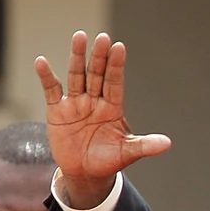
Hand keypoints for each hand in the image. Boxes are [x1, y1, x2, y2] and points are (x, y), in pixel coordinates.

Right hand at [34, 31, 171, 207]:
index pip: (115, 81)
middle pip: (97, 73)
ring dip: (77, 57)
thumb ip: (145, 145)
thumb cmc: (109, 160)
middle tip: (103, 37)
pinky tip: (41, 62)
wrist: (86, 174)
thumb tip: (168, 144)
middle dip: (99, 56)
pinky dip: (46, 76)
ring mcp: (76, 103)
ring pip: (77, 75)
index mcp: (113, 106)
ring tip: (79, 36)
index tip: (119, 48)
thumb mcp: (127, 153)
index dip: (116, 65)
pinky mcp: (57, 111)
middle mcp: (95, 100)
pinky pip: (52, 90)